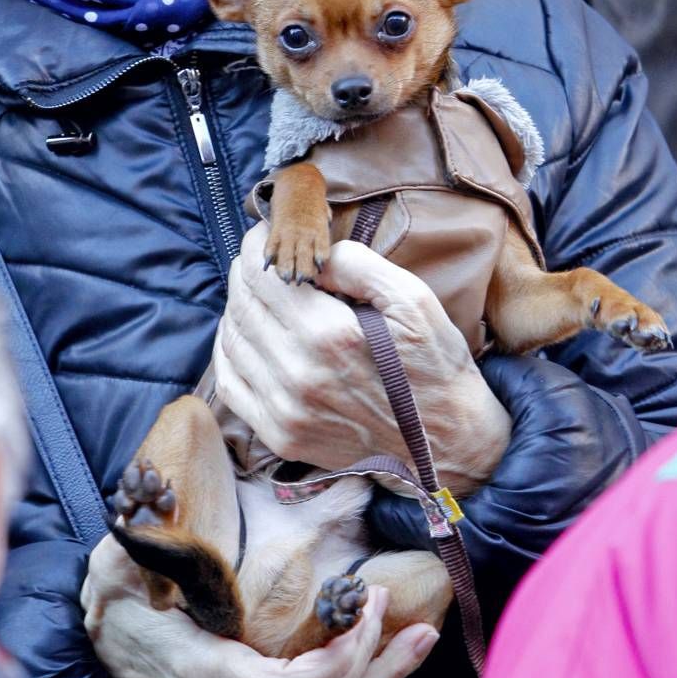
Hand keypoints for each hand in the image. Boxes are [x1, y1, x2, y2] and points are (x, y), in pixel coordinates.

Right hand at [80, 534, 437, 677]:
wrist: (100, 636)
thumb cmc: (113, 596)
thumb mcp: (119, 566)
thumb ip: (144, 539)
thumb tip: (158, 498)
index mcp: (207, 669)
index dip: (335, 660)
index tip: (362, 606)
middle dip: (369, 664)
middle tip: (396, 610)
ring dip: (378, 677)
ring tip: (422, 637)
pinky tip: (387, 648)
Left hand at [215, 224, 509, 494]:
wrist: (447, 442)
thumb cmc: (432, 364)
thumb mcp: (411, 299)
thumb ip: (357, 265)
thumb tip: (311, 254)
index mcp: (329, 334)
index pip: (266, 275)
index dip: (258, 246)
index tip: (266, 234)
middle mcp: (297, 373)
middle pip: (243, 304)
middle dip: (246, 272)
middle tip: (262, 259)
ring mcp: (285, 410)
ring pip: (232, 340)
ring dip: (236, 307)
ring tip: (258, 293)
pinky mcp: (280, 436)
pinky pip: (231, 384)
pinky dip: (229, 351)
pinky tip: (248, 335)